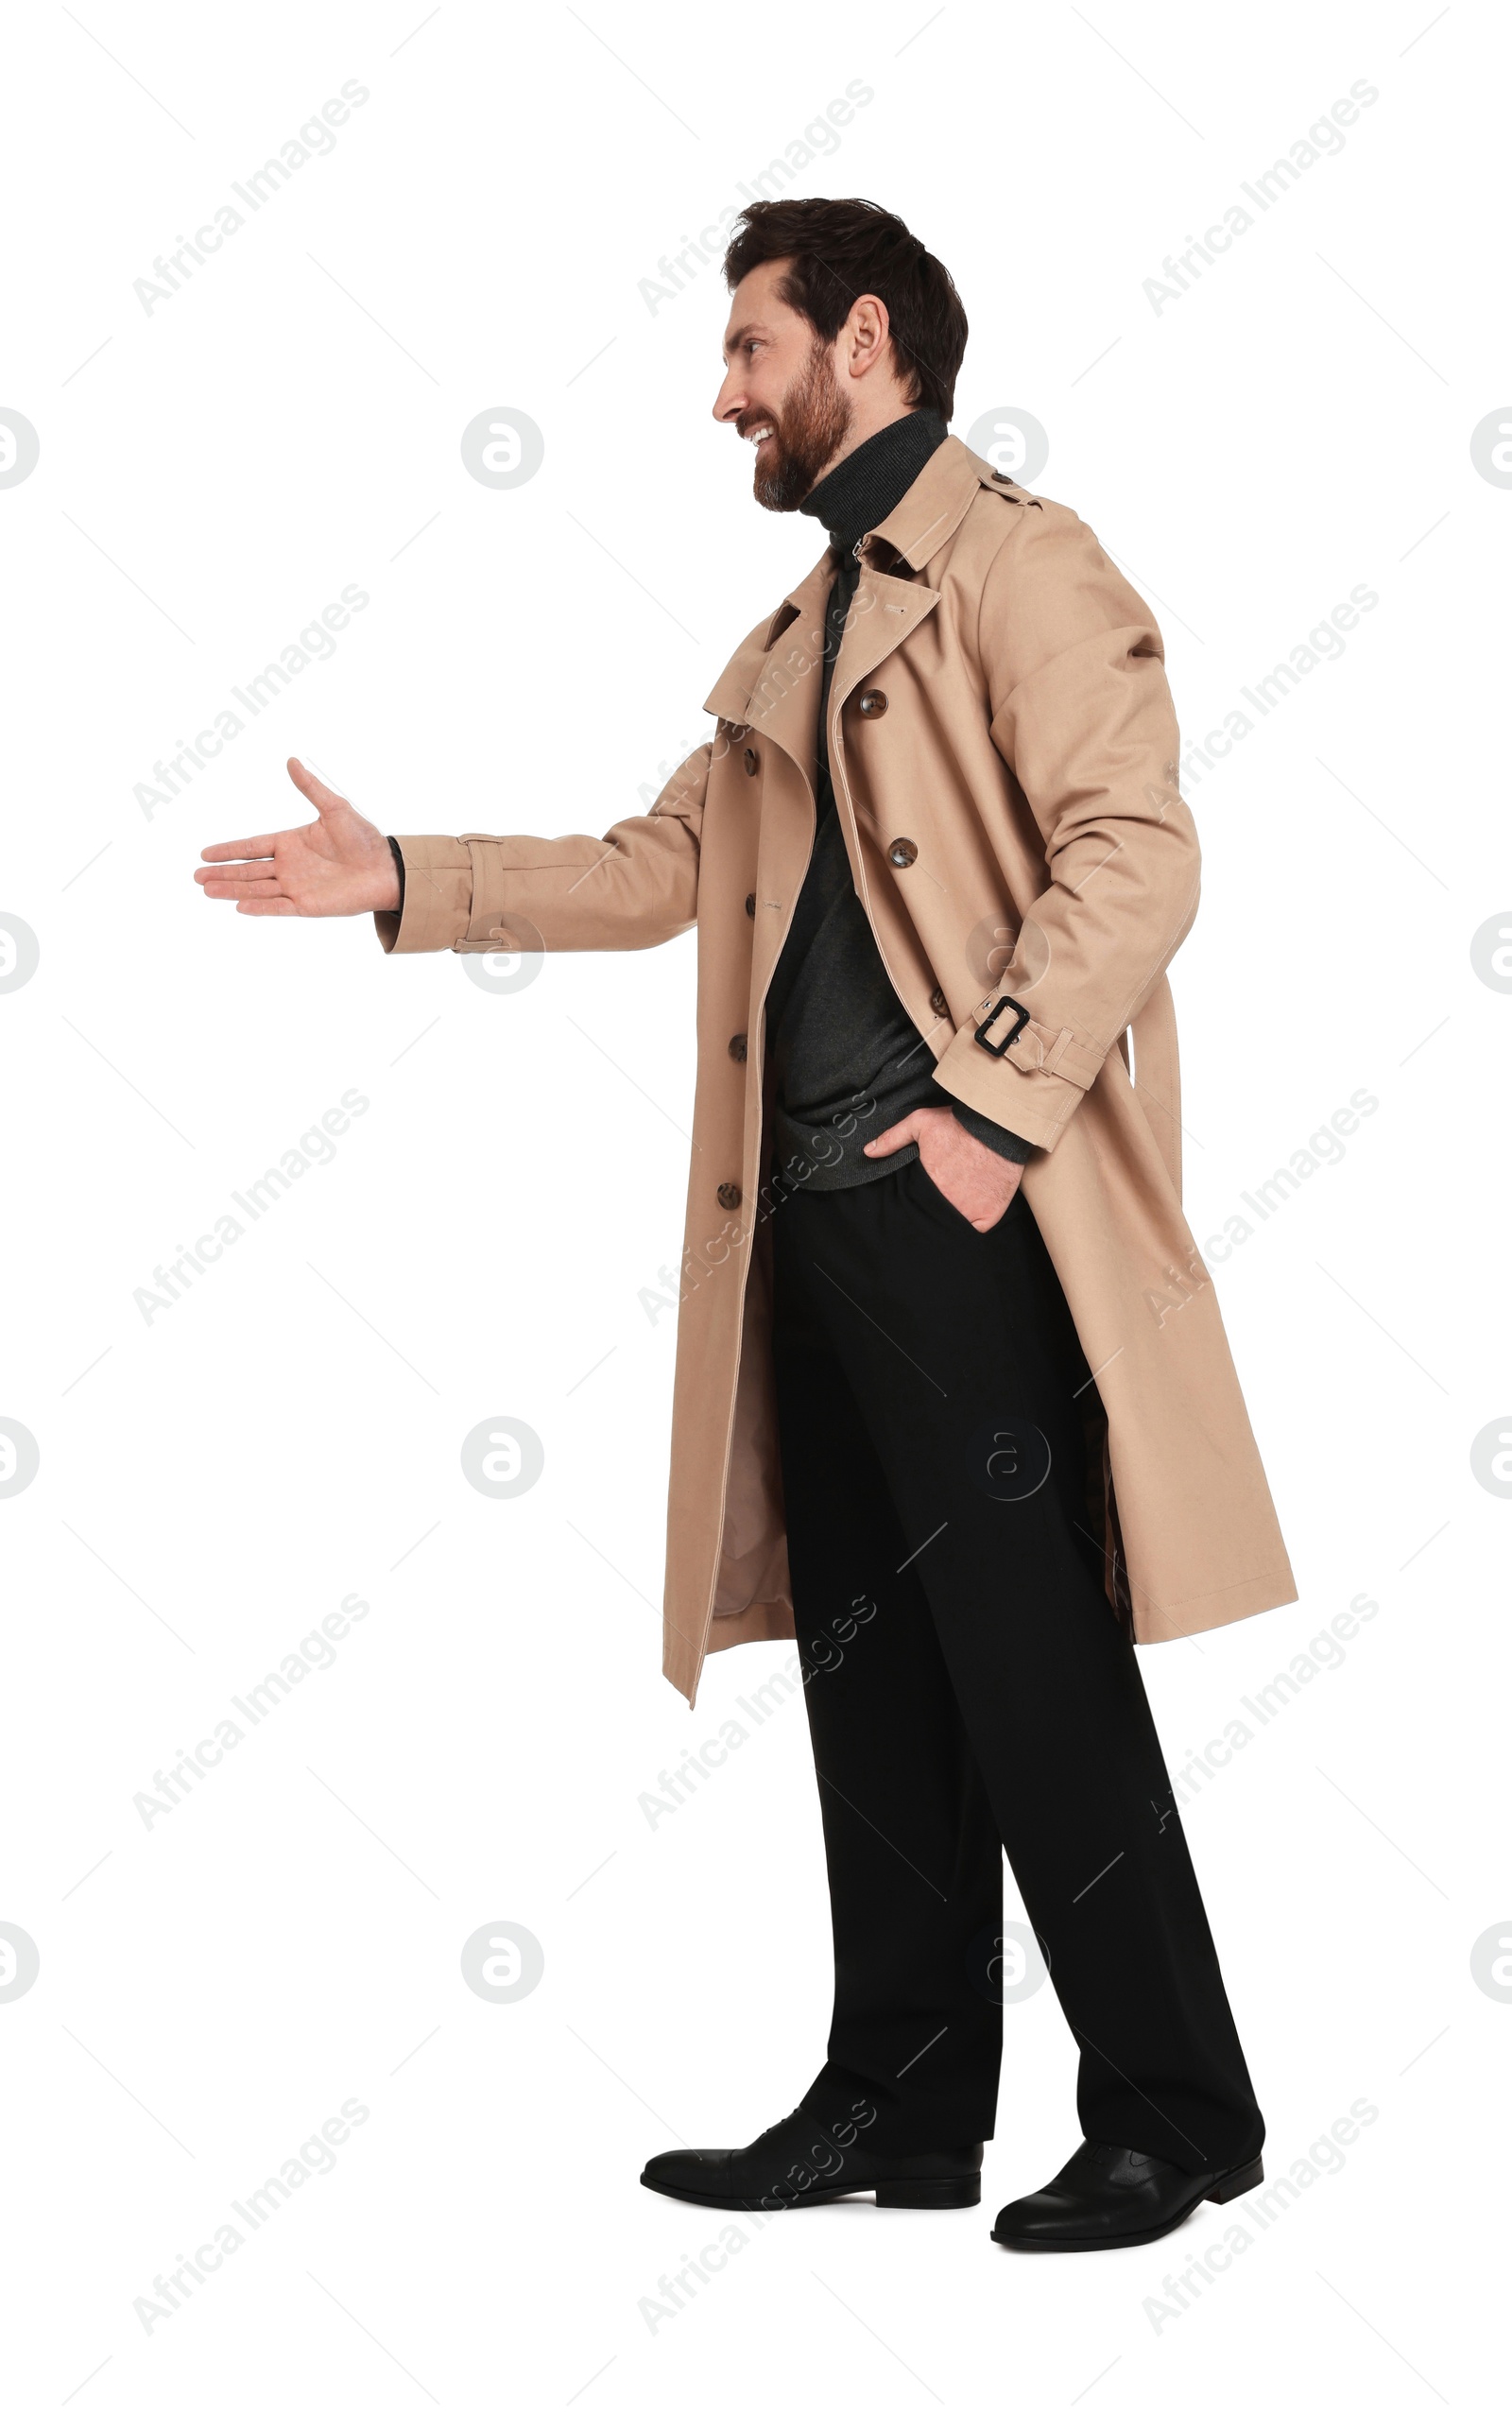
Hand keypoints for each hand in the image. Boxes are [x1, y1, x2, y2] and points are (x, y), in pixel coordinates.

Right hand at [194, 758, 400, 916]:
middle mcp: (289, 866)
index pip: (252, 847)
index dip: (229, 850)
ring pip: (257, 890)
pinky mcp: (308, 905)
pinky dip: (260, 908)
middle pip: (248, 871)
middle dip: (222, 874)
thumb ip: (310, 788)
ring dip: (232, 890)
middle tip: (196, 877)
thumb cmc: (364, 838)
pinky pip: (278, 907)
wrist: (386, 868)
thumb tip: (292, 760)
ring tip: (207, 891)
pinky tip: (239, 907)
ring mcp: (296, 887)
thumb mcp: (335, 808)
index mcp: (291, 843)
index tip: (204, 854)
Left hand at [864, 1104, 1022, 1230]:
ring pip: (954, 1226)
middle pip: (934, 1218)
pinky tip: (969, 1213)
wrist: (999, 1125)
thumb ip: (893, 1138)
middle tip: (935, 1203)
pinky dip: (973, 1224)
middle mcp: (949, 1203)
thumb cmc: (960, 1123)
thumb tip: (868, 1152)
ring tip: (951, 1208)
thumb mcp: (921, 1122)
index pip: (916, 1206)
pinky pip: (977, 1229)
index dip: (916, 1205)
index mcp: (929, 1185)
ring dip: (951, 1221)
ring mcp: (971, 1211)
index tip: (918, 1199)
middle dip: (931, 1214)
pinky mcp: (990, 1213)